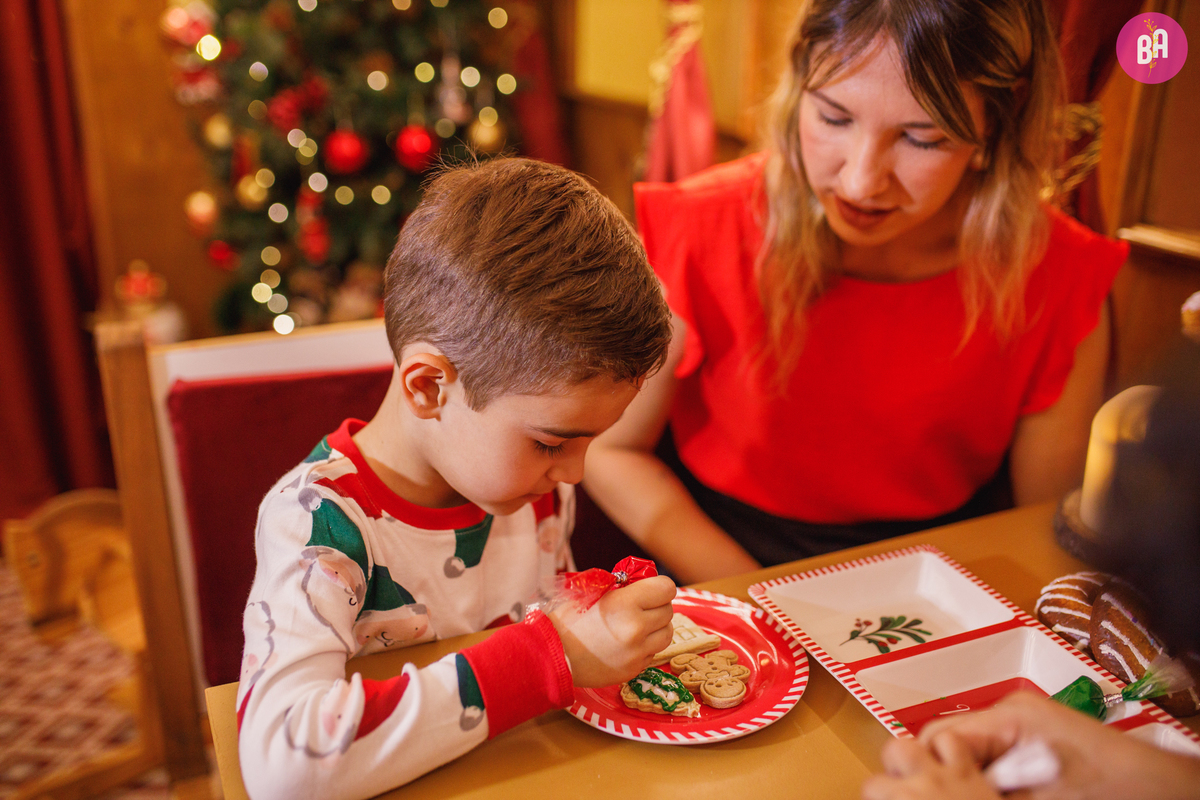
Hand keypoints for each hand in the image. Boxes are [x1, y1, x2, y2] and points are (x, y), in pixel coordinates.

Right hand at [548, 575, 675, 687]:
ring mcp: (637, 652)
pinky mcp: (634, 669)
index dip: (659, 587)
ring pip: (667, 633)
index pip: (667, 588)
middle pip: (668, 611)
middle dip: (657, 606)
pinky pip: (653, 653)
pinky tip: (626, 644)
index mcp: (626, 603)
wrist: (551, 655)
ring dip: (656, 627)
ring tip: (638, 626)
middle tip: (640, 607)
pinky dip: (645, 647)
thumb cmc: (567, 620)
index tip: (650, 589)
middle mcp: (637, 628)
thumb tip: (643, 582)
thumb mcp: (591, 592)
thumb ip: (620, 586)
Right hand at [864, 691, 1199, 799]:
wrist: (1171, 794)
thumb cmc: (1118, 791)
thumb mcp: (1041, 798)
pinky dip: (986, 790)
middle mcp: (1009, 718)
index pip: (935, 736)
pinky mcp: (1034, 755)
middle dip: (940, 779)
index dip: (924, 771)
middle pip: (945, 747)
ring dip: (963, 787)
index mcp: (1008, 717)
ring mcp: (1022, 735)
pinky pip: (990, 771)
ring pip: (965, 762)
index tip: (923, 797)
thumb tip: (941, 792)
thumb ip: (985, 791)